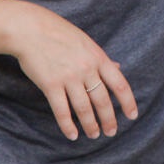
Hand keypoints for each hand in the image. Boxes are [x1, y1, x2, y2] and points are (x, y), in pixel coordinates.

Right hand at [9, 3, 137, 140]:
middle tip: (111, 132)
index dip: (128, 102)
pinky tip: (72, 135)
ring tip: (94, 134)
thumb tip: (118, 66)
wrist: (31, 29)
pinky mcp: (50, 84)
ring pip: (84, 108)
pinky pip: (62, 111)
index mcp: (98, 57)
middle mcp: (86, 68)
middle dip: (109, 119)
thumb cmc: (59, 33)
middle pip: (102, 100)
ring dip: (90, 125)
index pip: (119, 84)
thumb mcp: (86, 42)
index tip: (132, 116)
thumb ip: (100, 57)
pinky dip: (68, 126)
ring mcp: (69, 77)